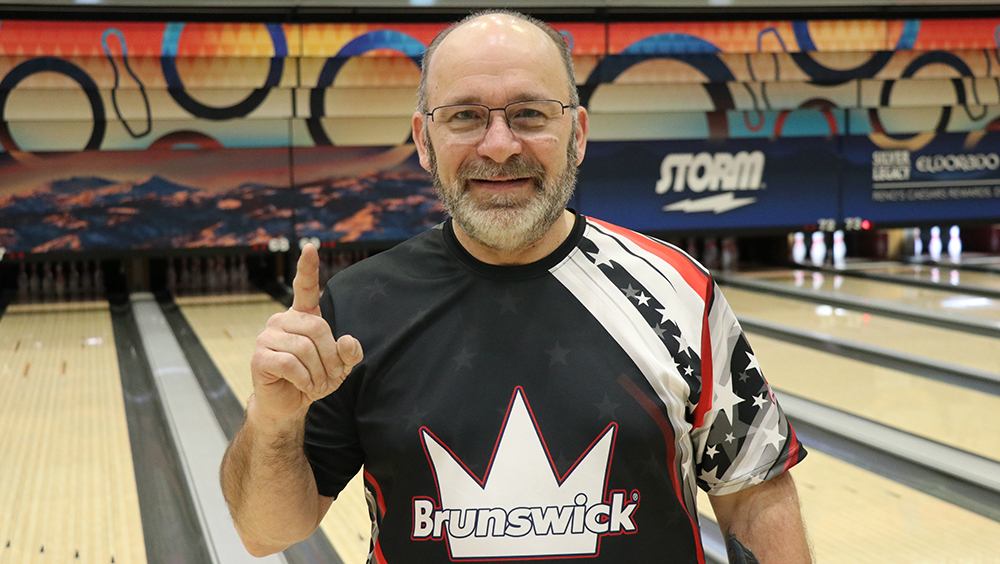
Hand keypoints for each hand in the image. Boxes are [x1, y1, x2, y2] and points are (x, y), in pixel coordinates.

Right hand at [250, 244, 362, 422]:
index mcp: (302, 316)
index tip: (311, 247)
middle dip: (330, 357)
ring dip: (318, 372)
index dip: (308, 267)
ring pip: (304, 348)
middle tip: (330, 377)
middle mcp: (282, 320)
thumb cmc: (314, 379)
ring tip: (316, 384)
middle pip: (317, 328)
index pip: (305, 287)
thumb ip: (349, 354)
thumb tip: (348, 341)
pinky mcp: (259, 356)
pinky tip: (302, 385)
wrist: (288, 404)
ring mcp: (267, 336)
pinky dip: (304, 379)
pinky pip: (290, 363)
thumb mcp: (339, 367)